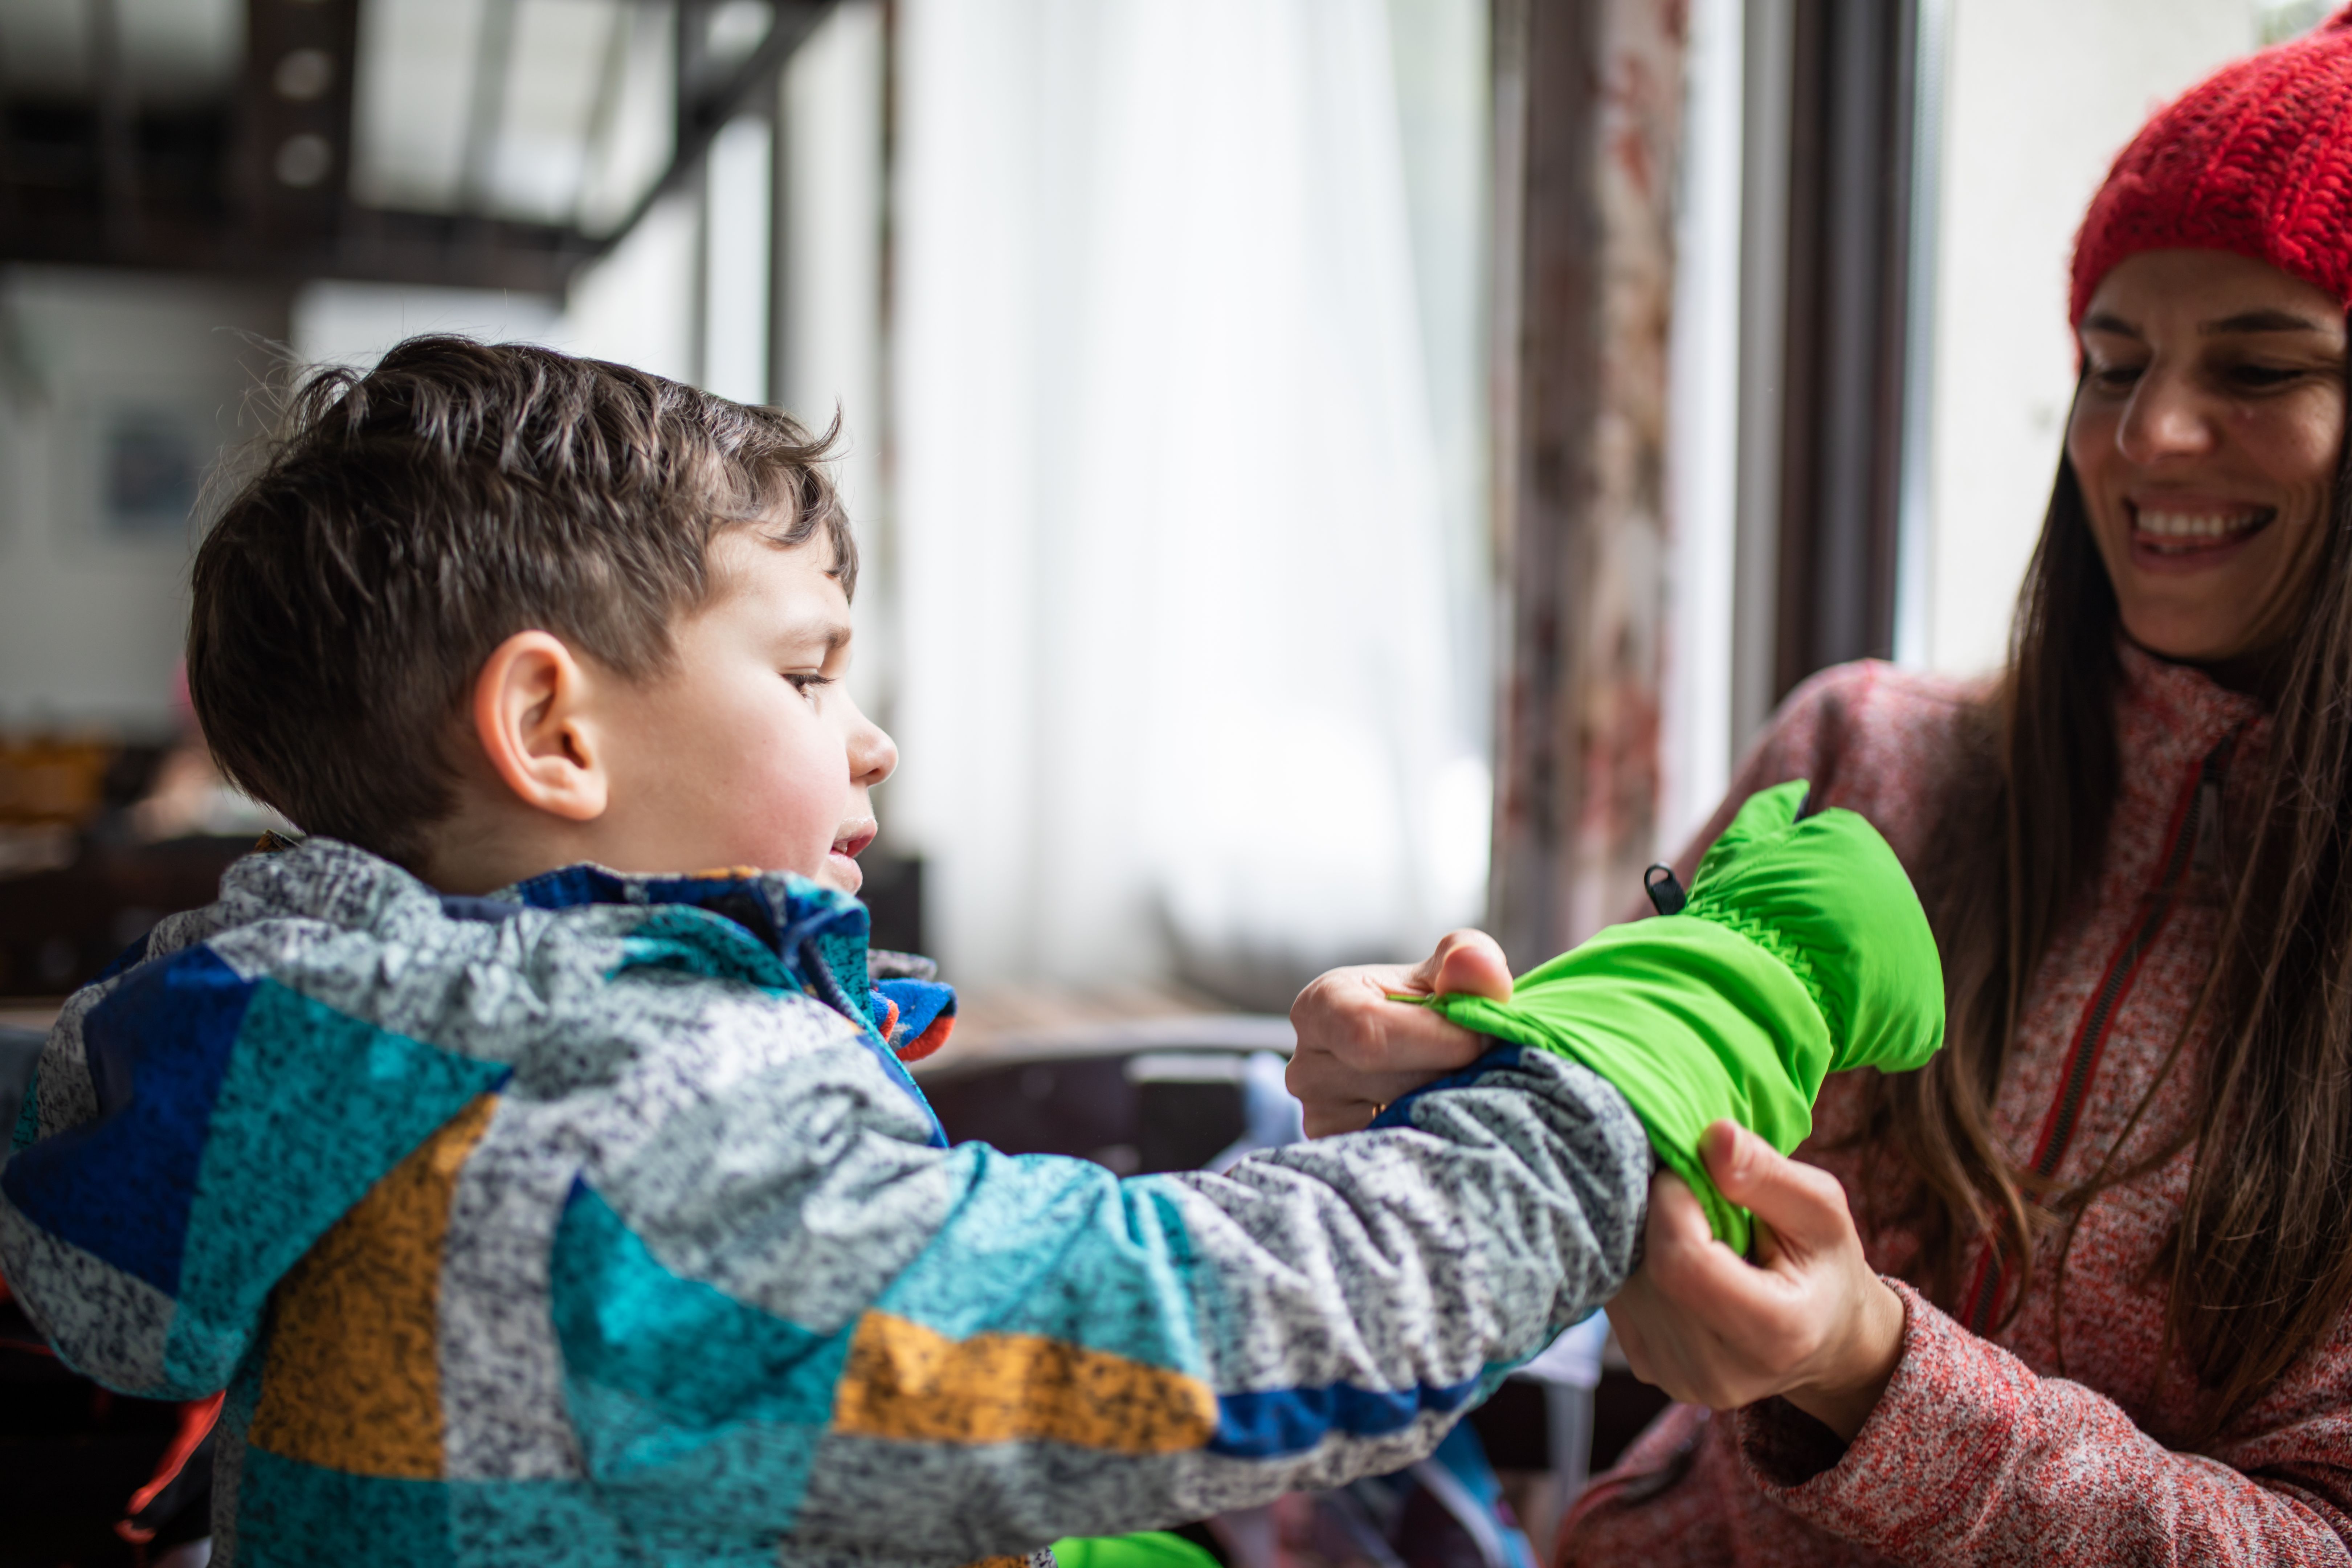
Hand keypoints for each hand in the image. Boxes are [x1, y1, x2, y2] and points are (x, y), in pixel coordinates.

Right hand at [1286, 930, 1511, 1136]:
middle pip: (1395, 1084)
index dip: (1439, 1040)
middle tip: (1481, 1059)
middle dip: (1453, 1073)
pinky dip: (1434, 1131)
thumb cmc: (1425, 1003)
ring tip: (1456, 1078)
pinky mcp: (1341, 1154)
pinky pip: (1402, 1149)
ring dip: (1448, 1103)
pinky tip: (1441, 1108)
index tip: (1485, 1036)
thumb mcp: (1449, 969)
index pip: (1371, 1035)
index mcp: (1320, 1007)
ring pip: (1403, 1122)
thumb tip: (1475, 967)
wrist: (1411, 1050)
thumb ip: (1468, 959)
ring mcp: (1319, 1118)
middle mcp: (1306, 1068)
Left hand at [1607, 1121, 1904, 1442]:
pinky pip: (1617, 1296)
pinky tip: (1672, 1256)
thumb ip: (1767, 1174)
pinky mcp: (1650, 1368)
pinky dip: (1636, 1262)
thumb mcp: (1820, 1210)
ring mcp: (1677, 1378)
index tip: (1691, 1170)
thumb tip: (1713, 1135)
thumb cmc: (1824, 1265)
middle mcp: (1719, 1372)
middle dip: (1655, 1212)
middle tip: (1688, 1192)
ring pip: (1623, 1280)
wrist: (1823, 1337)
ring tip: (1689, 1229)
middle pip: (1648, 1269)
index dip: (1671, 1198)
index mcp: (1775, 1334)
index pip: (1681, 1259)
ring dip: (1642, 1237)